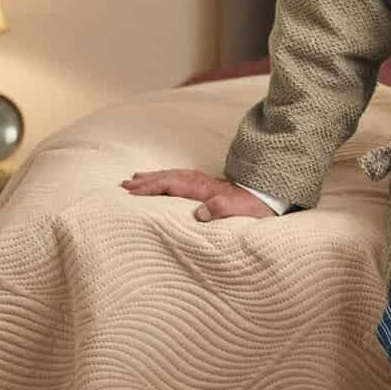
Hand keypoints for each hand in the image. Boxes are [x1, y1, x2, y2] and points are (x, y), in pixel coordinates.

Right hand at [119, 169, 273, 221]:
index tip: (132, 191)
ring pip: (171, 176)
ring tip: (133, 180)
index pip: (170, 184)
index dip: (151, 187)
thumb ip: (221, 209)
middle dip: (145, 181)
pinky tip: (160, 182)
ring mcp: (202, 182)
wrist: (267, 197)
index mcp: (203, 188)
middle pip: (167, 177)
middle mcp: (200, 181)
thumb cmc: (252, 206)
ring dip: (152, 178)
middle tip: (123, 185)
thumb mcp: (240, 210)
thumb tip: (200, 213)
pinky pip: (178, 179)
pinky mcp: (205, 186)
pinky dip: (164, 179)